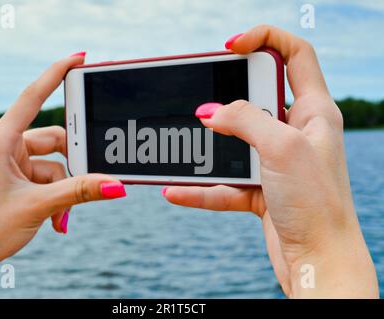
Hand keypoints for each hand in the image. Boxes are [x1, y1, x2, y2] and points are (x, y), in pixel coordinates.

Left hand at [0, 53, 125, 297]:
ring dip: (65, 188)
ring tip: (59, 213)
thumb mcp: (38, 206)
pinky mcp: (19, 178)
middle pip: (55, 140)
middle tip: (91, 177)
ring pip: (57, 165)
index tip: (79, 58)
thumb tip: (116, 185)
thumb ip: (80, 191)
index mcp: (1, 141)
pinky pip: (51, 179)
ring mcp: (13, 163)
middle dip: (72, 165)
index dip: (56, 74)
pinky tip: (55, 218)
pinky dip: (58, 197)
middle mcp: (7, 147)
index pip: (33, 97)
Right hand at [163, 25, 378, 297]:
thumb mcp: (281, 148)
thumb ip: (244, 119)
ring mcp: (277, 162)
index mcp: (314, 111)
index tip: (232, 47)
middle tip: (204, 99)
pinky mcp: (262, 190)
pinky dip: (201, 189)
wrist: (319, 262)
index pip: (296, 55)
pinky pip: (225, 183)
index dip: (265, 39)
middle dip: (228, 97)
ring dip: (209, 147)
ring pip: (236, 144)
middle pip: (258, 97)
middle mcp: (296, 133)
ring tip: (182, 145)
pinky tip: (176, 191)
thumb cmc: (317, 204)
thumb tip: (210, 112)